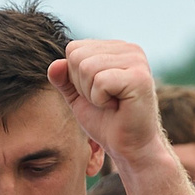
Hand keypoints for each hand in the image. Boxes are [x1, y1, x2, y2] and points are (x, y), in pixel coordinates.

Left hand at [48, 39, 167, 166]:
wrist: (129, 147)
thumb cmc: (106, 121)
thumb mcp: (78, 96)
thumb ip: (64, 78)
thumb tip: (55, 64)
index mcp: (116, 48)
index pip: (73, 49)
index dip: (74, 77)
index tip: (96, 92)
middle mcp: (129, 48)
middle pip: (77, 56)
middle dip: (81, 85)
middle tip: (104, 100)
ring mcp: (137, 60)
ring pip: (86, 67)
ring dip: (91, 94)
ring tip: (111, 103)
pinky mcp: (139, 77)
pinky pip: (100, 81)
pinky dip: (100, 100)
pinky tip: (117, 106)